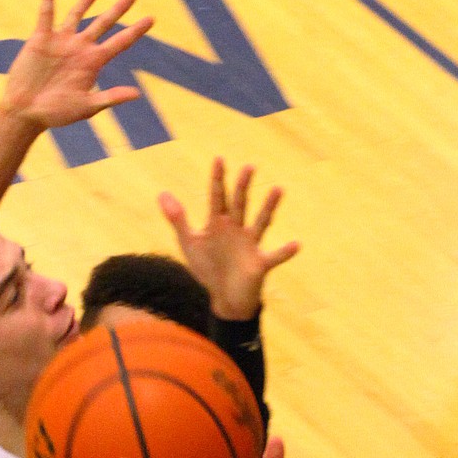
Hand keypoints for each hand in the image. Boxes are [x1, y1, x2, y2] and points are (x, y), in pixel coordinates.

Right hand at [0, 0, 153, 129]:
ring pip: (78, 13)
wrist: (27, 111)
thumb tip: (137, 94)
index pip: (120, 43)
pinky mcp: (41, 38)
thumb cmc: (57, 113)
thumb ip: (111, 97)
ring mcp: (61, 42)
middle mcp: (81, 49)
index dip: (135, 30)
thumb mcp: (87, 106)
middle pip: (104, 23)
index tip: (151, 18)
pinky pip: (47, 14)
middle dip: (119, 8)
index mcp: (94, 63)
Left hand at [159, 157, 300, 319]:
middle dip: (242, 186)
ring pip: (260, 222)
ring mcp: (249, 245)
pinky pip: (274, 257)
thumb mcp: (190, 243)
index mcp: (218, 223)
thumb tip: (162, 193)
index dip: (217, 179)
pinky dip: (285, 252)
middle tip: (249, 166)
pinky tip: (296, 244)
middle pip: (239, 204)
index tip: (219, 158)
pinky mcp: (259, 264)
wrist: (224, 299)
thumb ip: (177, 219)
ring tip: (278, 189)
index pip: (217, 196)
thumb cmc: (208, 268)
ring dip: (269, 207)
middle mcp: (236, 230)